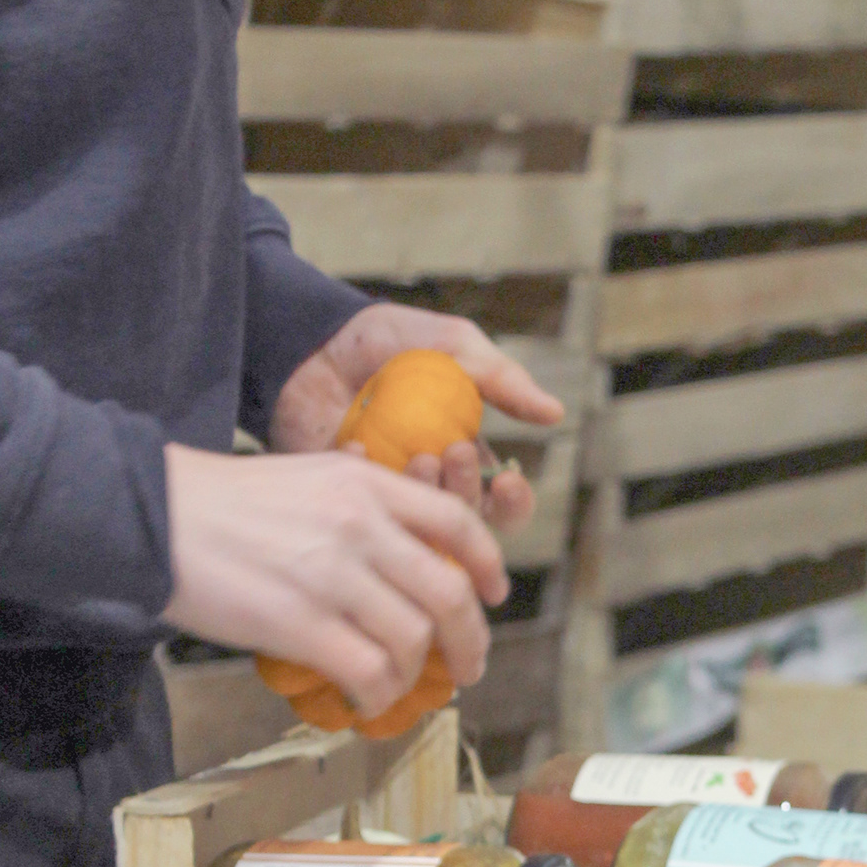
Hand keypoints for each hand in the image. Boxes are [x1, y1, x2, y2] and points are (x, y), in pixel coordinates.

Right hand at [164, 443, 508, 717]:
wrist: (149, 516)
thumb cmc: (218, 502)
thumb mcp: (305, 477)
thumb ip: (359, 505)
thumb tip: (404, 556)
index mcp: (363, 482)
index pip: (455, 522)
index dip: (486, 564)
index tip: (493, 594)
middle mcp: (358, 524)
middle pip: (449, 593)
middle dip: (471, 639)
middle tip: (469, 666)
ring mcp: (331, 575)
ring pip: (413, 640)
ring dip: (416, 674)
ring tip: (401, 686)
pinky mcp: (300, 623)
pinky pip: (369, 672)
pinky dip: (378, 696)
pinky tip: (365, 701)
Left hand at [269, 302, 563, 537]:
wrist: (311, 335)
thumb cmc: (386, 340)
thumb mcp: (452, 345)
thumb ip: (502, 378)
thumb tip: (555, 414)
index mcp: (462, 456)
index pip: (501, 504)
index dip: (512, 503)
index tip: (507, 478)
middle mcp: (426, 486)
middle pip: (465, 525)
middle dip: (466, 493)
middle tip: (452, 449)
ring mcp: (383, 496)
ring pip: (418, 530)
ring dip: (426, 494)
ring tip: (416, 453)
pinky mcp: (340, 498)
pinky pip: (360, 512)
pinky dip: (365, 479)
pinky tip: (355, 443)